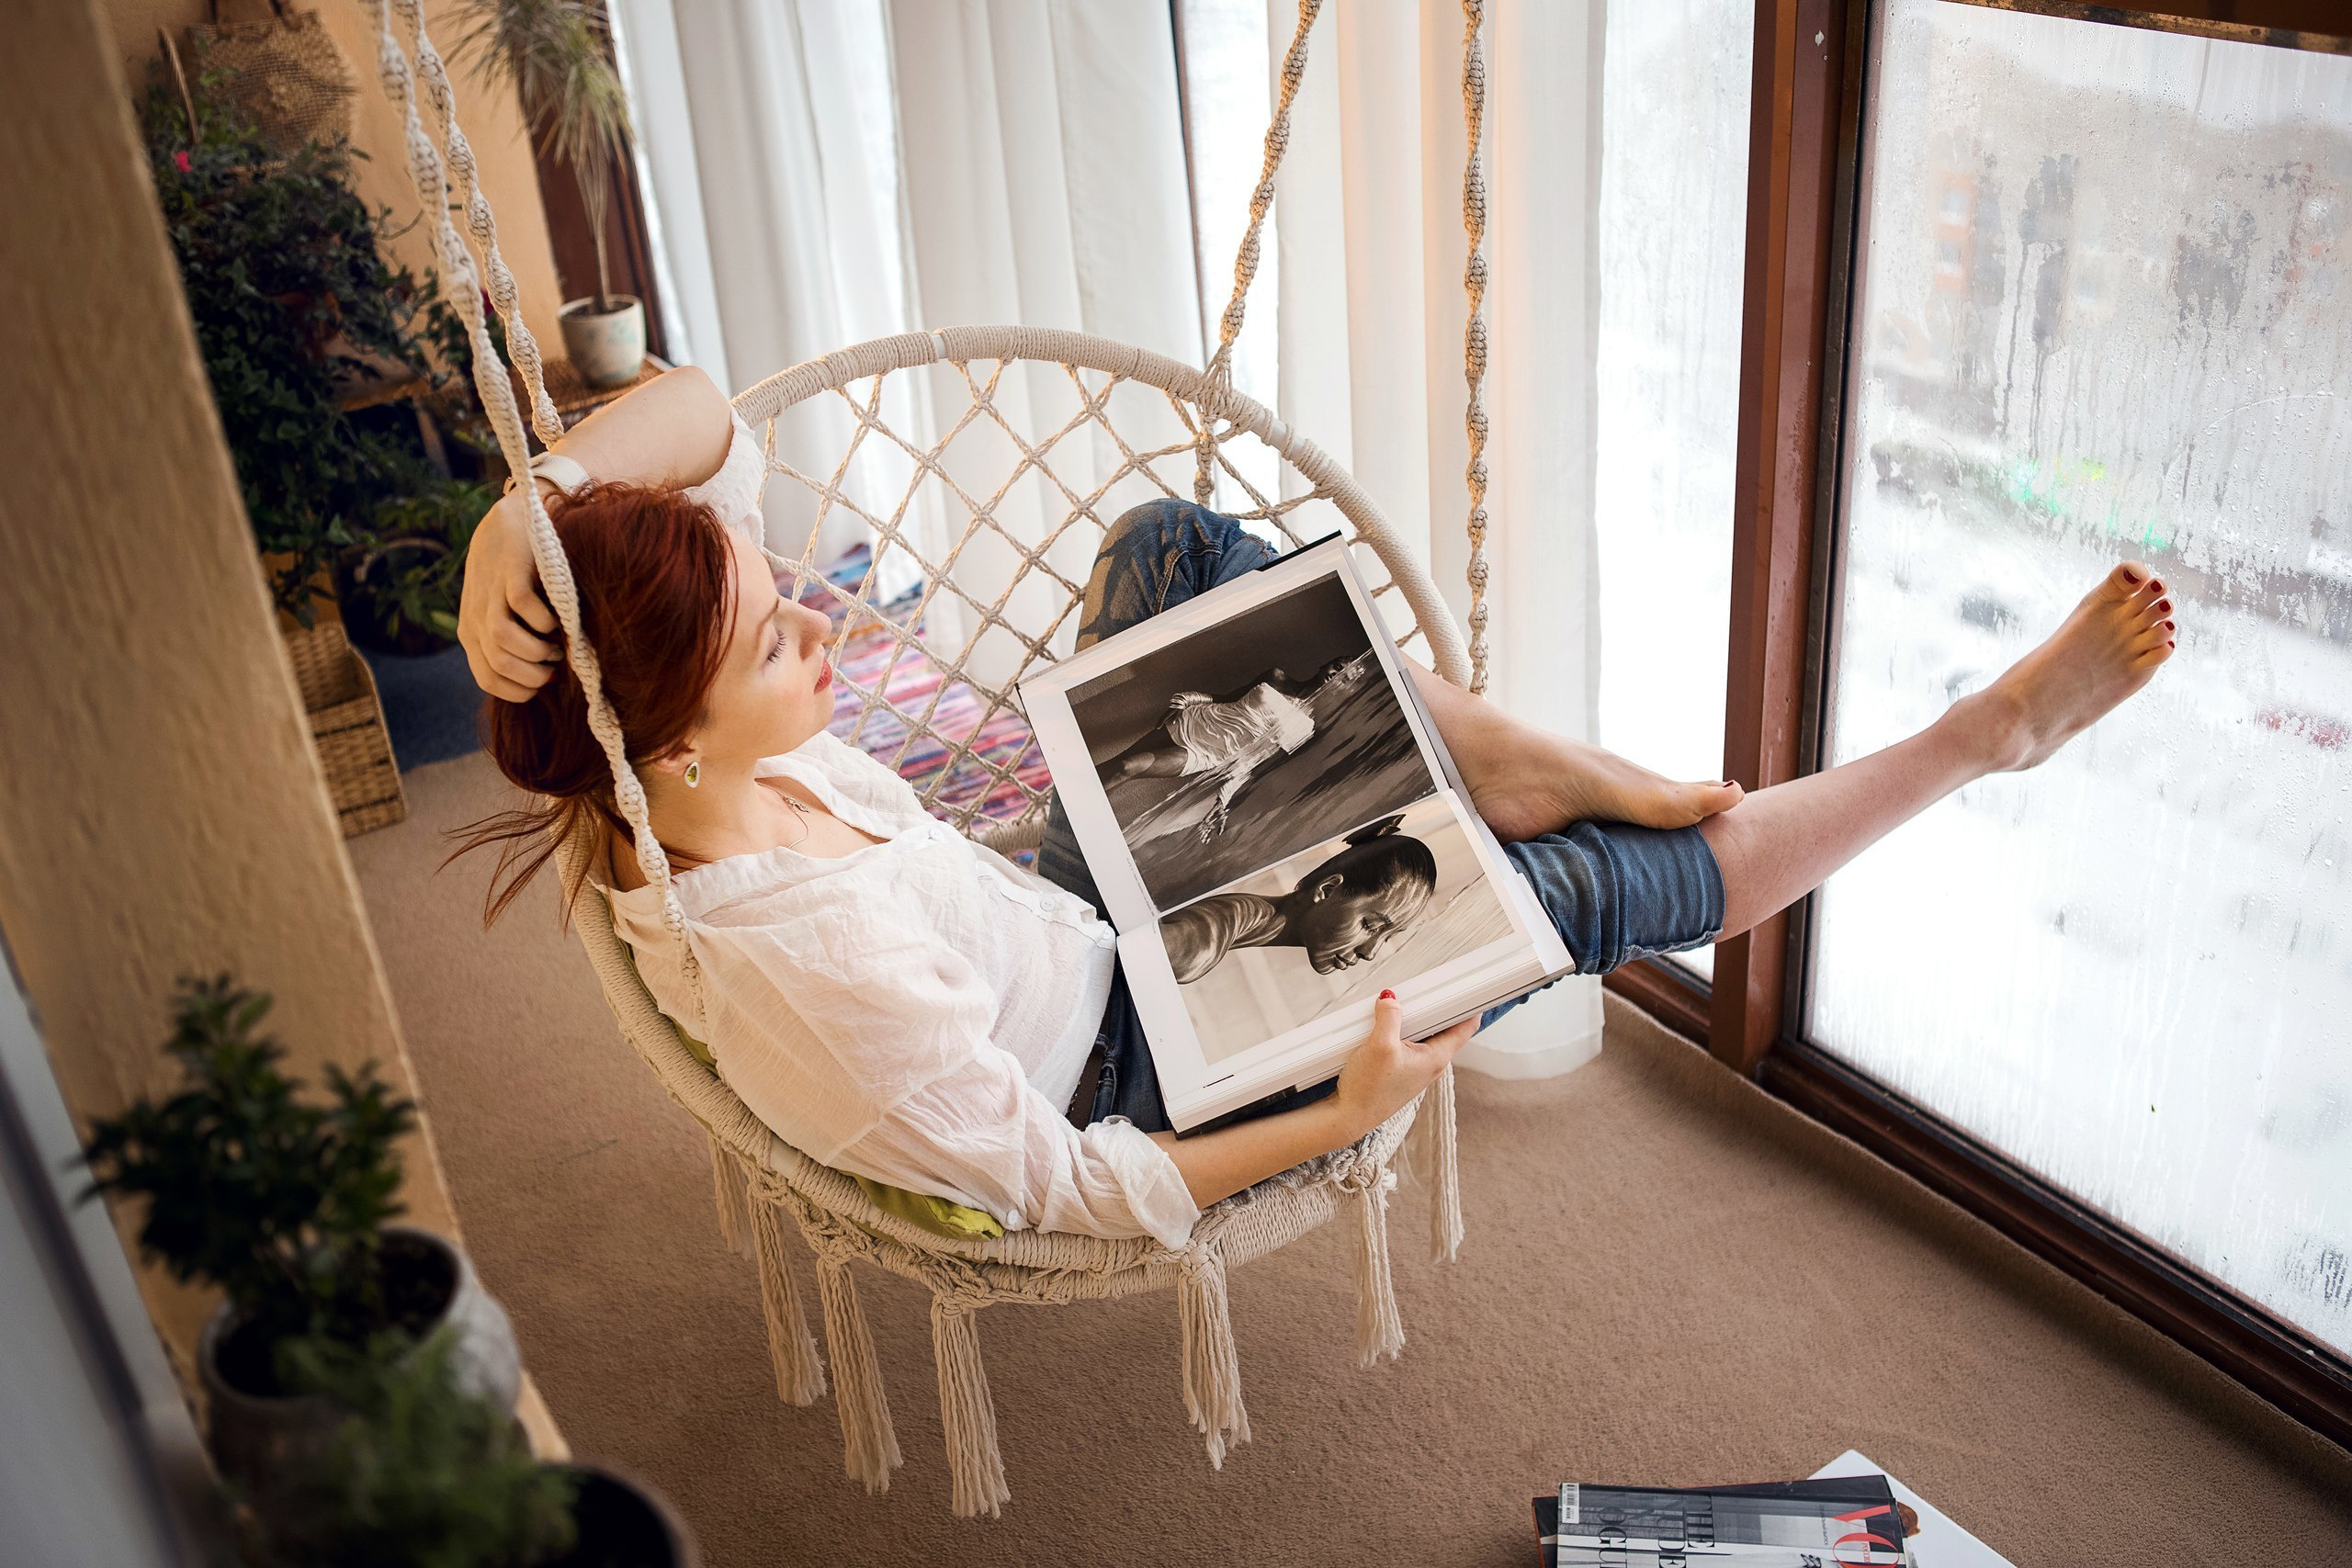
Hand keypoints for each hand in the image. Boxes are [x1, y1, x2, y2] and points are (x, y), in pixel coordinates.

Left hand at [458, 491, 561, 700]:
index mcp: (472, 632)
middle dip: (532, 676)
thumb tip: (542, 679)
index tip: (544, 684)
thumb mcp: (501, 611)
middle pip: (498, 664)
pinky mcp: (512, 573)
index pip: (488, 679)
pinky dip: (543, 620)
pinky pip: (523, 607)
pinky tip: (557, 619)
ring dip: (537, 651)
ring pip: (504, 640)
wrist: (509, 521)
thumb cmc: (514, 575)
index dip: (519, 691)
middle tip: (554, 667)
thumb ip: (511, 641)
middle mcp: (477, 616)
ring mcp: (492, 594)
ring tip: (557, 645)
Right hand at [1332, 990, 1476, 1137]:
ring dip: (1416, 1020)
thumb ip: (1389, 1017)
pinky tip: (1386, 1027)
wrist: (1349, 1116)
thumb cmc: (1367, 1090)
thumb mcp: (1379, 1045)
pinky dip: (1403, 1032)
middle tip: (1428, 989)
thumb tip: (1391, 999)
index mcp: (1436, 1058)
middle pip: (1445, 1028)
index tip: (1470, 988)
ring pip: (1425, 1036)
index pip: (1466, 1027)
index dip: (1471, 1005)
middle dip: (1437, 1008)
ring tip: (1403, 1006)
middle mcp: (1431, 1064)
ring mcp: (1417, 1069)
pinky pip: (1409, 1045)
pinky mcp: (1401, 1071)